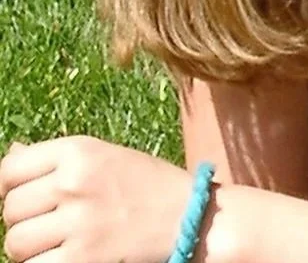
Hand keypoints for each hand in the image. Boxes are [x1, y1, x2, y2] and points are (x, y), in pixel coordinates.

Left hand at [1, 137, 191, 262]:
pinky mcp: (83, 258)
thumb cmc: (148, 186)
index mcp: (80, 151)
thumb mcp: (107, 157)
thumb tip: (9, 154)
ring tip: (58, 244)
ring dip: (31, 250)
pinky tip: (65, 258)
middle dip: (25, 221)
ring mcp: (79, 222)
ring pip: (15, 243)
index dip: (7, 189)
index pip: (9, 170)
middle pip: (11, 209)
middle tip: (52, 225)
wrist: (192, 218)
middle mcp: (75, 182)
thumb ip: (58, 159)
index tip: (23, 200)